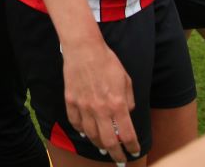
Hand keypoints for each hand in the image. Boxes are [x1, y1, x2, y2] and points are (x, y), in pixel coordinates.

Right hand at [62, 40, 140, 161]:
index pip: (127, 134)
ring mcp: (83, 106)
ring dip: (99, 144)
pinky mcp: (71, 100)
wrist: (84, 49)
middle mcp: (100, 109)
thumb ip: (128, 100)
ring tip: (103, 148)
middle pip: (108, 141)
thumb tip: (126, 113)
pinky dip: (81, 131)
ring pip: (91, 134)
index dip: (132, 146)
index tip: (134, 151)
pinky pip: (75, 122)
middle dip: (116, 154)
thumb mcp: (126, 80)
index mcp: (117, 104)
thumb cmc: (107, 62)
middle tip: (119, 159)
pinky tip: (86, 133)